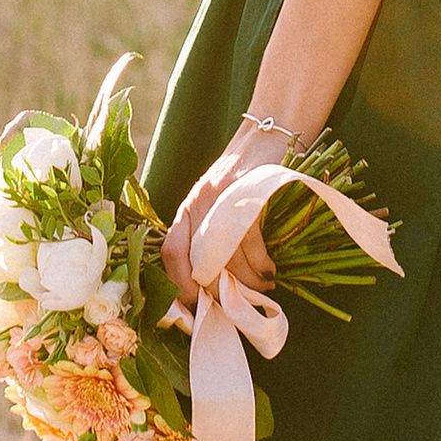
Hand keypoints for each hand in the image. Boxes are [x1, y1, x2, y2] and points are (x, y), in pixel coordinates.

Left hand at [161, 119, 290, 303]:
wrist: (267, 135)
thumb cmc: (245, 176)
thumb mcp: (218, 202)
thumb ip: (210, 232)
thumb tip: (215, 282)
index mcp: (188, 207)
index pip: (171, 251)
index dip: (179, 284)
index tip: (198, 305)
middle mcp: (199, 202)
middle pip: (199, 260)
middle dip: (219, 290)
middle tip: (236, 303)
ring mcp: (222, 196)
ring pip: (226, 255)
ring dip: (245, 281)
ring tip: (262, 289)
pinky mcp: (247, 192)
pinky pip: (249, 240)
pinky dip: (260, 263)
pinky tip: (269, 272)